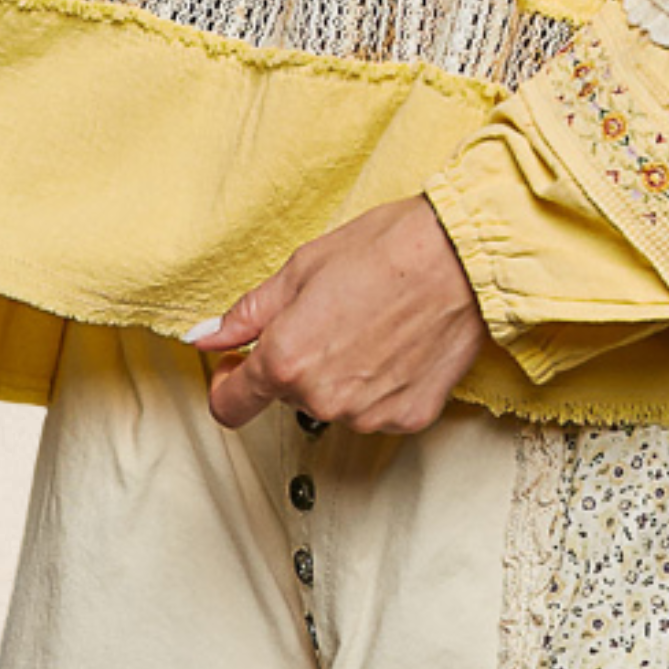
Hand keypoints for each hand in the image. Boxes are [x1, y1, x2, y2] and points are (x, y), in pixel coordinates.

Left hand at [187, 195, 492, 434]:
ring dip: (338, 374)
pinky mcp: (409, 418)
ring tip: (368, 324)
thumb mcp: (301, 268)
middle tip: (328, 314)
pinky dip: (379, 385)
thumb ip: (248, 314)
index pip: (229, 406)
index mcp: (285, 360)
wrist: (460, 257)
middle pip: (286, 395)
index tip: (237, 364)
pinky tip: (396, 345)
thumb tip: (207, 338)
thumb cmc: (384, 250)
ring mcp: (368, 415)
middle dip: (295, 362)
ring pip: (333, 403)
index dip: (227, 382)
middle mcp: (322, 399)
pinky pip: (376, 409)